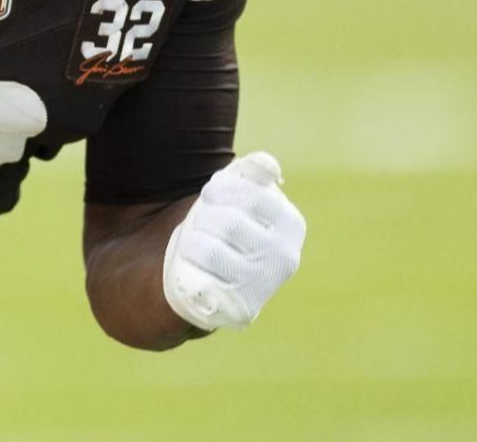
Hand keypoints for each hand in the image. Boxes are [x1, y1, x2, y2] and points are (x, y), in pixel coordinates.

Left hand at [162, 152, 304, 331]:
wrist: (204, 275)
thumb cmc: (222, 224)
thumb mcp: (238, 190)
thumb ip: (252, 172)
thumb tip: (268, 166)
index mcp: (291, 224)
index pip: (244, 193)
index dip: (216, 191)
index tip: (212, 198)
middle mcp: (284, 259)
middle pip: (224, 222)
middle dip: (202, 219)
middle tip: (204, 228)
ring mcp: (261, 287)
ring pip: (205, 249)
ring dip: (190, 243)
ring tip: (198, 249)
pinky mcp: (235, 310)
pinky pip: (195, 280)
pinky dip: (185, 270)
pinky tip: (194, 273)